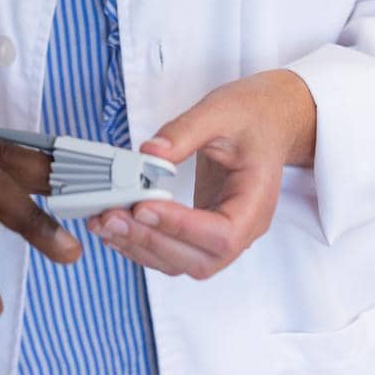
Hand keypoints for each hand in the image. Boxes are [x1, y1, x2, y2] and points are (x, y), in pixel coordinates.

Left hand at [86, 70, 316, 279]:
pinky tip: (117, 228)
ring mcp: (224, 233)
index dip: (180, 226)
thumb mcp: (221, 111)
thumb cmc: (253, 116)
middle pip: (199, 260)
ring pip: (182, 263)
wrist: (271, 119)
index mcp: (256, 202)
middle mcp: (243, 227)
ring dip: (140, 248)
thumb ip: (184, 131)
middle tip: (111, 218)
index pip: (221, 233)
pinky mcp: (203, 229)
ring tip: (103, 223)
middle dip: (151, 242)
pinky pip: (174, 251)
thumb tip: (148, 152)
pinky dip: (144, 244)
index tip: (142, 207)